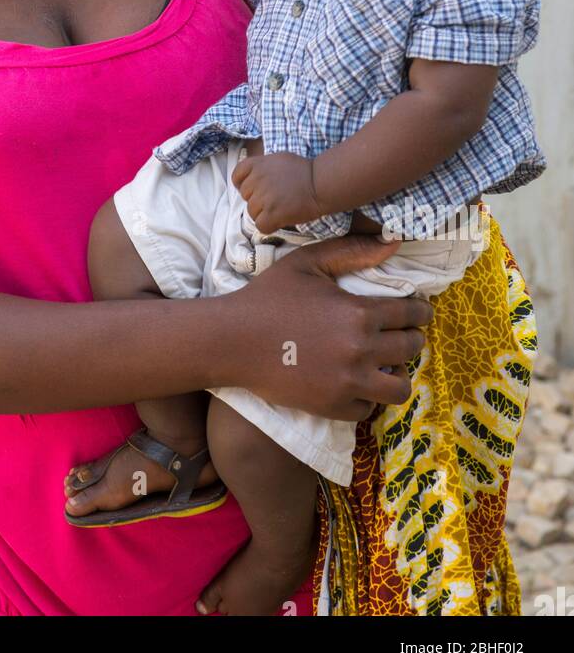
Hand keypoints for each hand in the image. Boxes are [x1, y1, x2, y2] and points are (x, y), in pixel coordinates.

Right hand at [220, 233, 432, 419]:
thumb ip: (352, 251)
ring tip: (386, 365)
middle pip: (410, 348)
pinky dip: (368, 397)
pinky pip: (369, 409)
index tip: (418, 312)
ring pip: (399, 388)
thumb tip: (395, 243)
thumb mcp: (308, 263)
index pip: (412, 314)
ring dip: (397, 374)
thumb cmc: (269, 296)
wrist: (232, 340)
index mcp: (359, 313)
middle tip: (400, 336)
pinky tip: (357, 383)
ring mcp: (348, 383)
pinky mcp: (333, 407)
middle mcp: (361, 350)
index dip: (420, 311)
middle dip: (411, 339)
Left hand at [231, 150, 319, 232]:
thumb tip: (251, 177)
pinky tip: (280, 219)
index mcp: (257, 164)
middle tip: (275, 198)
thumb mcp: (278, 159)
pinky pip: (260, 226)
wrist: (320, 183)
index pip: (237, 176)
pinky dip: (269, 226)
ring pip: (252, 212)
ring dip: (264, 213)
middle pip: (245, 196)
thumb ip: (262, 167)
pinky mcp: (271, 213)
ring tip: (281, 208)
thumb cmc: (303, 171)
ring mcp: (263, 197)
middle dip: (257, 199)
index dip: (243, 185)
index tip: (254, 189)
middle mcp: (256, 179)